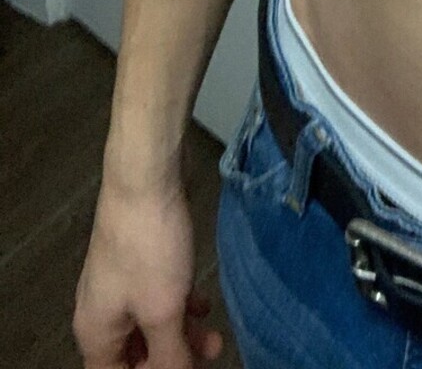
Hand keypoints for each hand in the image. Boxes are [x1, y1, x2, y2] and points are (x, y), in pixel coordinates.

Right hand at [73, 175, 223, 367]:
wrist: (144, 179)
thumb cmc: (149, 248)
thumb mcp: (162, 310)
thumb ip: (169, 356)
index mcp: (96, 332)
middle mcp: (101, 312)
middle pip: (133, 354)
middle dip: (171, 359)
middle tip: (209, 355)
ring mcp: (119, 283)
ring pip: (149, 324)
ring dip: (180, 334)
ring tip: (215, 337)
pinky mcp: (138, 259)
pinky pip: (156, 296)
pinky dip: (177, 305)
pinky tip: (202, 303)